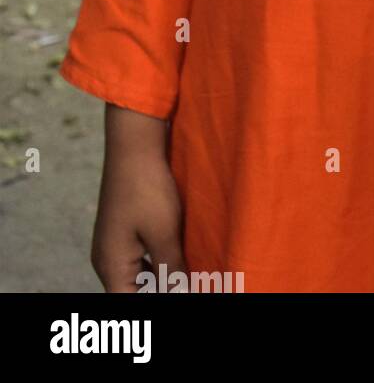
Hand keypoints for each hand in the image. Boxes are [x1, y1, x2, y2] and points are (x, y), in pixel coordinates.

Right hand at [90, 105, 185, 292]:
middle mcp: (107, 259)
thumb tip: (180, 294)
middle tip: (191, 281)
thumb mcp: (164, 233)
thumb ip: (170, 270)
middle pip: (133, 291)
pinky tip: (180, 253)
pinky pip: (141, 256)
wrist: (135, 145)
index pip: (128, 303)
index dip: (157, 301)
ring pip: (139, 274)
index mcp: (111, 266)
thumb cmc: (148, 189)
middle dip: (161, 290)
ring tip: (191, 272)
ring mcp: (115, 243)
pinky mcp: (125, 228)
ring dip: (162, 276)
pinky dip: (159, 260)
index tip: (185, 289)